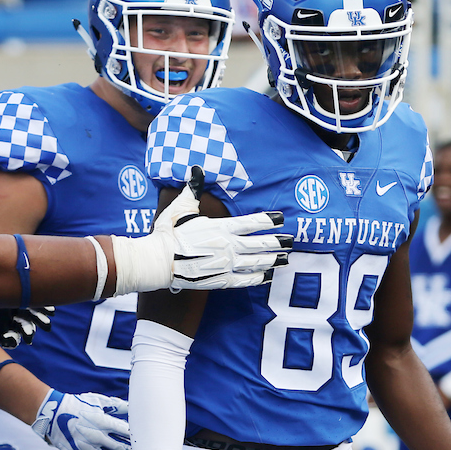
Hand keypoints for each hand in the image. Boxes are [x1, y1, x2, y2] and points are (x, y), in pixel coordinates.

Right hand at [31, 390, 132, 449]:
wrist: (53, 414)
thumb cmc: (77, 405)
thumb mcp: (98, 401)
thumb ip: (117, 405)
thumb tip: (134, 406)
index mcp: (101, 421)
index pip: (125, 432)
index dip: (136, 436)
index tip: (145, 439)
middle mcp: (95, 437)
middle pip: (121, 448)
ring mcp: (87, 449)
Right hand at [119, 166, 290, 293]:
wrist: (159, 261)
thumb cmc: (170, 233)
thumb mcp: (182, 207)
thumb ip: (193, 189)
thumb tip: (196, 168)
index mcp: (222, 228)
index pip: (252, 222)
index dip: (269, 220)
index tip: (282, 219)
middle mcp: (229, 246)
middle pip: (260, 244)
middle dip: (277, 242)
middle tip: (291, 241)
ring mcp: (226, 265)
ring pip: (256, 262)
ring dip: (272, 260)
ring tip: (284, 259)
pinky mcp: (221, 280)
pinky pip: (244, 280)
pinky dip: (258, 278)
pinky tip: (267, 277)